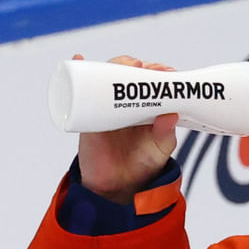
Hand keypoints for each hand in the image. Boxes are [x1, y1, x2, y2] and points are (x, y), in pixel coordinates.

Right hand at [74, 54, 180, 202]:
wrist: (118, 187)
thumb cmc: (143, 165)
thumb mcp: (160, 150)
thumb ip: (166, 134)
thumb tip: (171, 115)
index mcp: (147, 106)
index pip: (151, 81)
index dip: (157, 71)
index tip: (164, 71)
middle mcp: (126, 102)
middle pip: (127, 74)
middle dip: (134, 64)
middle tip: (141, 66)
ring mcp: (107, 107)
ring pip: (106, 78)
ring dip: (112, 65)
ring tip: (121, 64)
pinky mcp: (89, 115)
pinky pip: (82, 92)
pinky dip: (78, 72)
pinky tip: (79, 60)